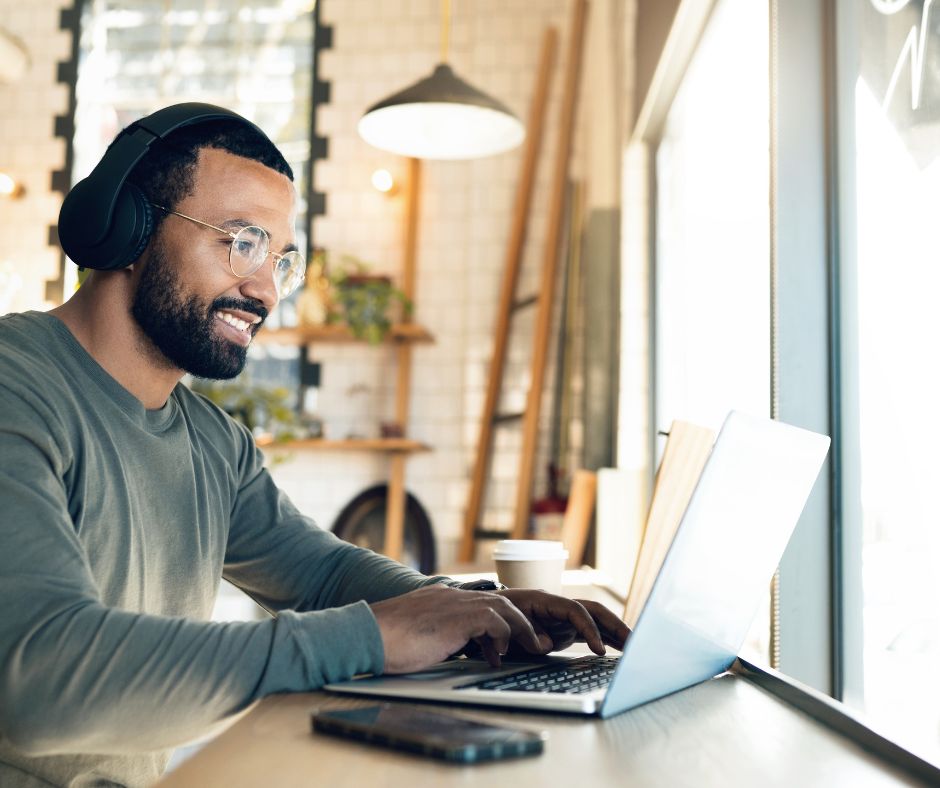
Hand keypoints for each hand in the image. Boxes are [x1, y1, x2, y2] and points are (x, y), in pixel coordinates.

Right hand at [369, 585, 552, 673]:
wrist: (366, 633)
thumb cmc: (383, 641)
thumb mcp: (414, 635)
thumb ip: (433, 635)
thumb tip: (445, 650)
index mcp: (440, 599)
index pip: (479, 603)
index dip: (498, 621)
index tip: (505, 643)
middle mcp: (450, 596)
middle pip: (499, 600)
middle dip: (519, 621)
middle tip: (532, 642)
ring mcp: (453, 603)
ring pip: (502, 606)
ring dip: (520, 628)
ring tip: (530, 648)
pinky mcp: (456, 617)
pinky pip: (494, 620)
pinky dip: (503, 636)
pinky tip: (498, 655)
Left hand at [495, 589, 629, 655]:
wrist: (489, 614)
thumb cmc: (497, 617)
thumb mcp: (509, 626)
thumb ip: (529, 634)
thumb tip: (547, 644)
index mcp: (546, 600)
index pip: (576, 611)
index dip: (590, 629)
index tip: (599, 650)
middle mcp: (559, 606)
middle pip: (594, 610)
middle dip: (615, 624)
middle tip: (634, 643)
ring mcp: (563, 617)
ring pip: (596, 620)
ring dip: (615, 631)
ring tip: (635, 647)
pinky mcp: (564, 629)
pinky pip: (589, 631)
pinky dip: (605, 638)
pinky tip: (619, 648)